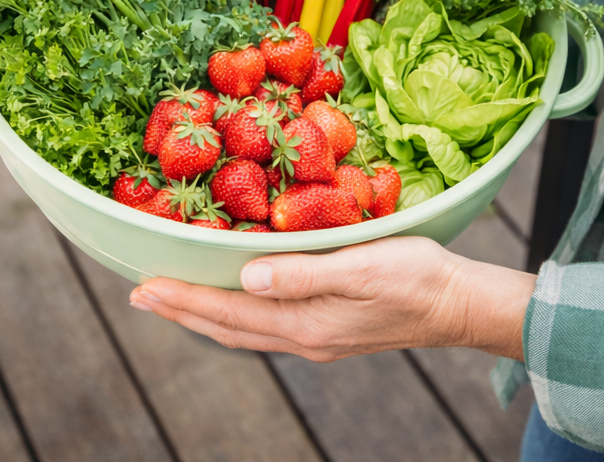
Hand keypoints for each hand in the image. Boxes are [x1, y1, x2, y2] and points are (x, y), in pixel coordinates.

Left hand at [128, 236, 534, 361]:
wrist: (463, 305)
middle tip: (140, 293)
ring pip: (242, 329)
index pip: (226, 312)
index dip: (182, 299)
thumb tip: (248, 279)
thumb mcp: (363, 266)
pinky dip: (233, 313)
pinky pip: (263, 325)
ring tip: (172, 297)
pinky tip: (231, 298)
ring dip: (202, 313)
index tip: (143, 287)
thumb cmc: (417, 276)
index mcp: (304, 322)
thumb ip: (304, 274)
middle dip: (180, 309)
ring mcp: (315, 336)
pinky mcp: (328, 328)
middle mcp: (302, 336)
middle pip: (225, 326)